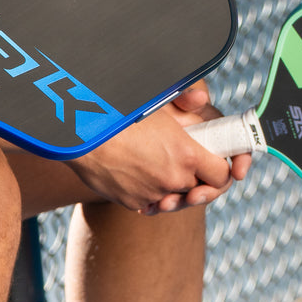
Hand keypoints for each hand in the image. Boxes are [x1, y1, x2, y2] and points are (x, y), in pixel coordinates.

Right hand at [68, 81, 251, 213]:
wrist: (78, 132)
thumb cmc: (117, 111)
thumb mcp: (156, 99)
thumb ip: (186, 101)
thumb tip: (201, 100)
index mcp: (186, 154)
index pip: (222, 175)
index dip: (222, 169)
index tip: (215, 161)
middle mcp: (173, 179)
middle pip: (198, 188)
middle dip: (195, 177)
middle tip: (184, 161)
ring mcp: (152, 194)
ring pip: (173, 196)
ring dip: (171, 185)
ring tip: (159, 165)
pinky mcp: (132, 203)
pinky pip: (150, 202)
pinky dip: (148, 191)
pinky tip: (140, 172)